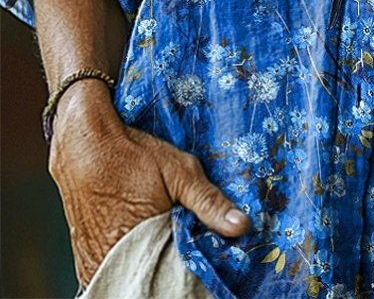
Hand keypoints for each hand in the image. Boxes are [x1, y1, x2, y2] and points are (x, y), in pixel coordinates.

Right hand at [48, 79, 251, 288]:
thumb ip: (209, 202)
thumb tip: (241, 226)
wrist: (82, 142)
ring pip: (131, 277)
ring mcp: (95, 262)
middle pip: (152, 279)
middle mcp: (113, 260)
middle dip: (171, 268)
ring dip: (148, 266)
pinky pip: (111, 272)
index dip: (191, 269)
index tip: (206, 260)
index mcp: (141, 244)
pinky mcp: (84, 258)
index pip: (174, 275)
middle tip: (184, 248)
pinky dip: (128, 265)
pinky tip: (141, 247)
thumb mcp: (179, 171)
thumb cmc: (132, 154)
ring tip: (163, 244)